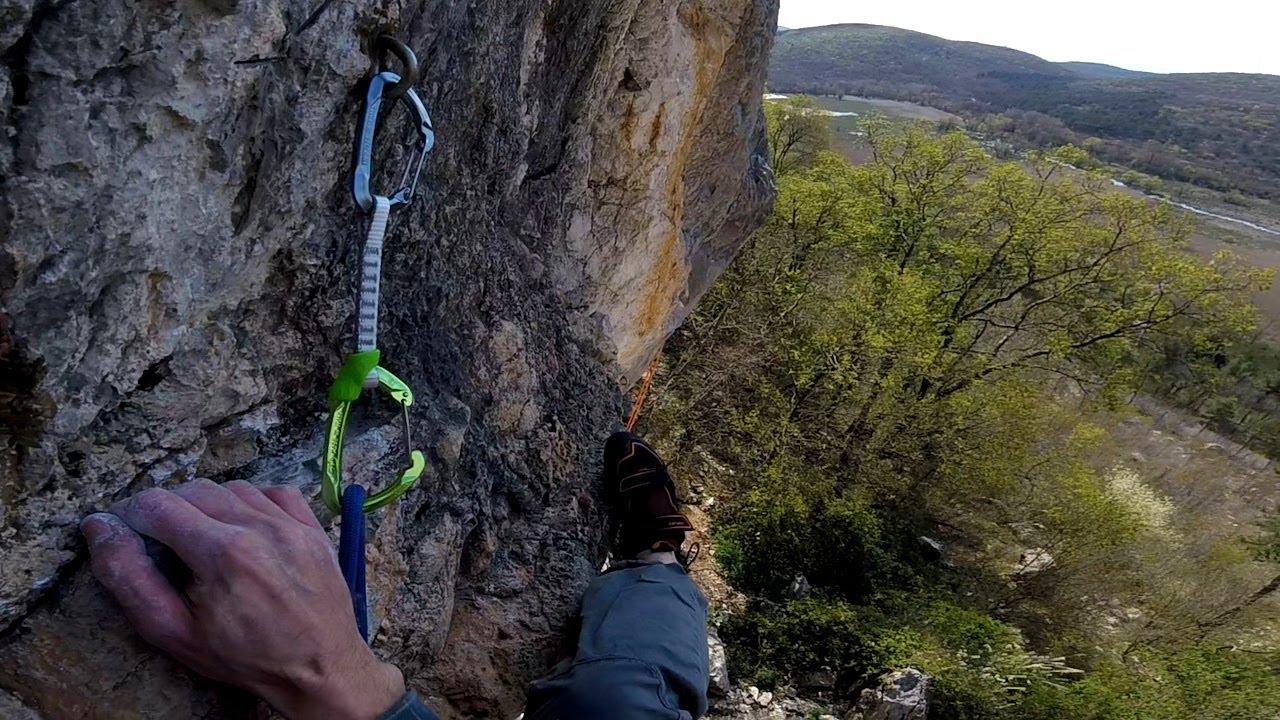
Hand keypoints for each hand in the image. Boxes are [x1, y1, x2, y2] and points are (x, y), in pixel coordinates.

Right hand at [81, 480, 405, 719]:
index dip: (132, 514)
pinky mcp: (313, 527)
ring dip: (208, 504)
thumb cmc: (246, 658)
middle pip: (194, 490)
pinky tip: (244, 528)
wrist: (320, 668)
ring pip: (233, 488)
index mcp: (223, 553)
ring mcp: (292, 524)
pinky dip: (251, 502)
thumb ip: (130, 577)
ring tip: (202, 538)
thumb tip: (101, 529)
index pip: (158, 504)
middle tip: (162, 540)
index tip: (129, 531)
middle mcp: (260, 528)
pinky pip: (274, 493)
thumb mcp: (173, 632)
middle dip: (167, 509)